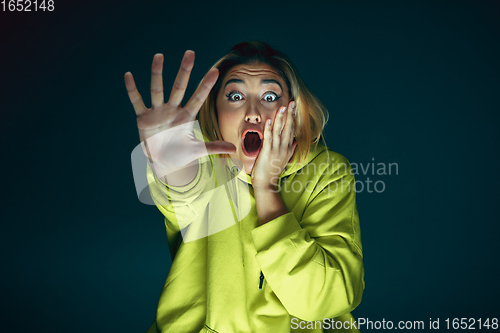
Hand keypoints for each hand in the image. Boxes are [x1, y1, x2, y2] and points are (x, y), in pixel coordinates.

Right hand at [124, 51, 235, 174]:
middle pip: (179, 87)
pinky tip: (128, 75)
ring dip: (157, 73)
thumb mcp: (198, 151)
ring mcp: (158, 112)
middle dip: (184, 71)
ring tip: (158, 55)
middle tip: (190, 53)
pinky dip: (132, 89)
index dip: (205, 85)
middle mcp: (173, 110)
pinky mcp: (143, 118)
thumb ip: (214, 147)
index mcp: (187, 117)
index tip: (215, 71)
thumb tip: (234, 150)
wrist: (164, 163)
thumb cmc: (182, 154)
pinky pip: (137, 101)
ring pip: (157, 89)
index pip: (198, 98)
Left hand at [251, 101, 297, 189]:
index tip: (294, 108)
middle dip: (290, 114)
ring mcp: (276, 150)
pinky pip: (268, 138)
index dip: (293, 118)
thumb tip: (295, 142)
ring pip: (279, 131)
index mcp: (287, 148)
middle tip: (292, 102)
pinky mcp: (267, 152)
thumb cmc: (273, 171)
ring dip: (281, 118)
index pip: (291, 130)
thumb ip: (290, 149)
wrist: (267, 183)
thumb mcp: (284, 159)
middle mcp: (283, 147)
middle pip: (288, 128)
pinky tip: (269, 120)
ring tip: (282, 107)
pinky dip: (269, 129)